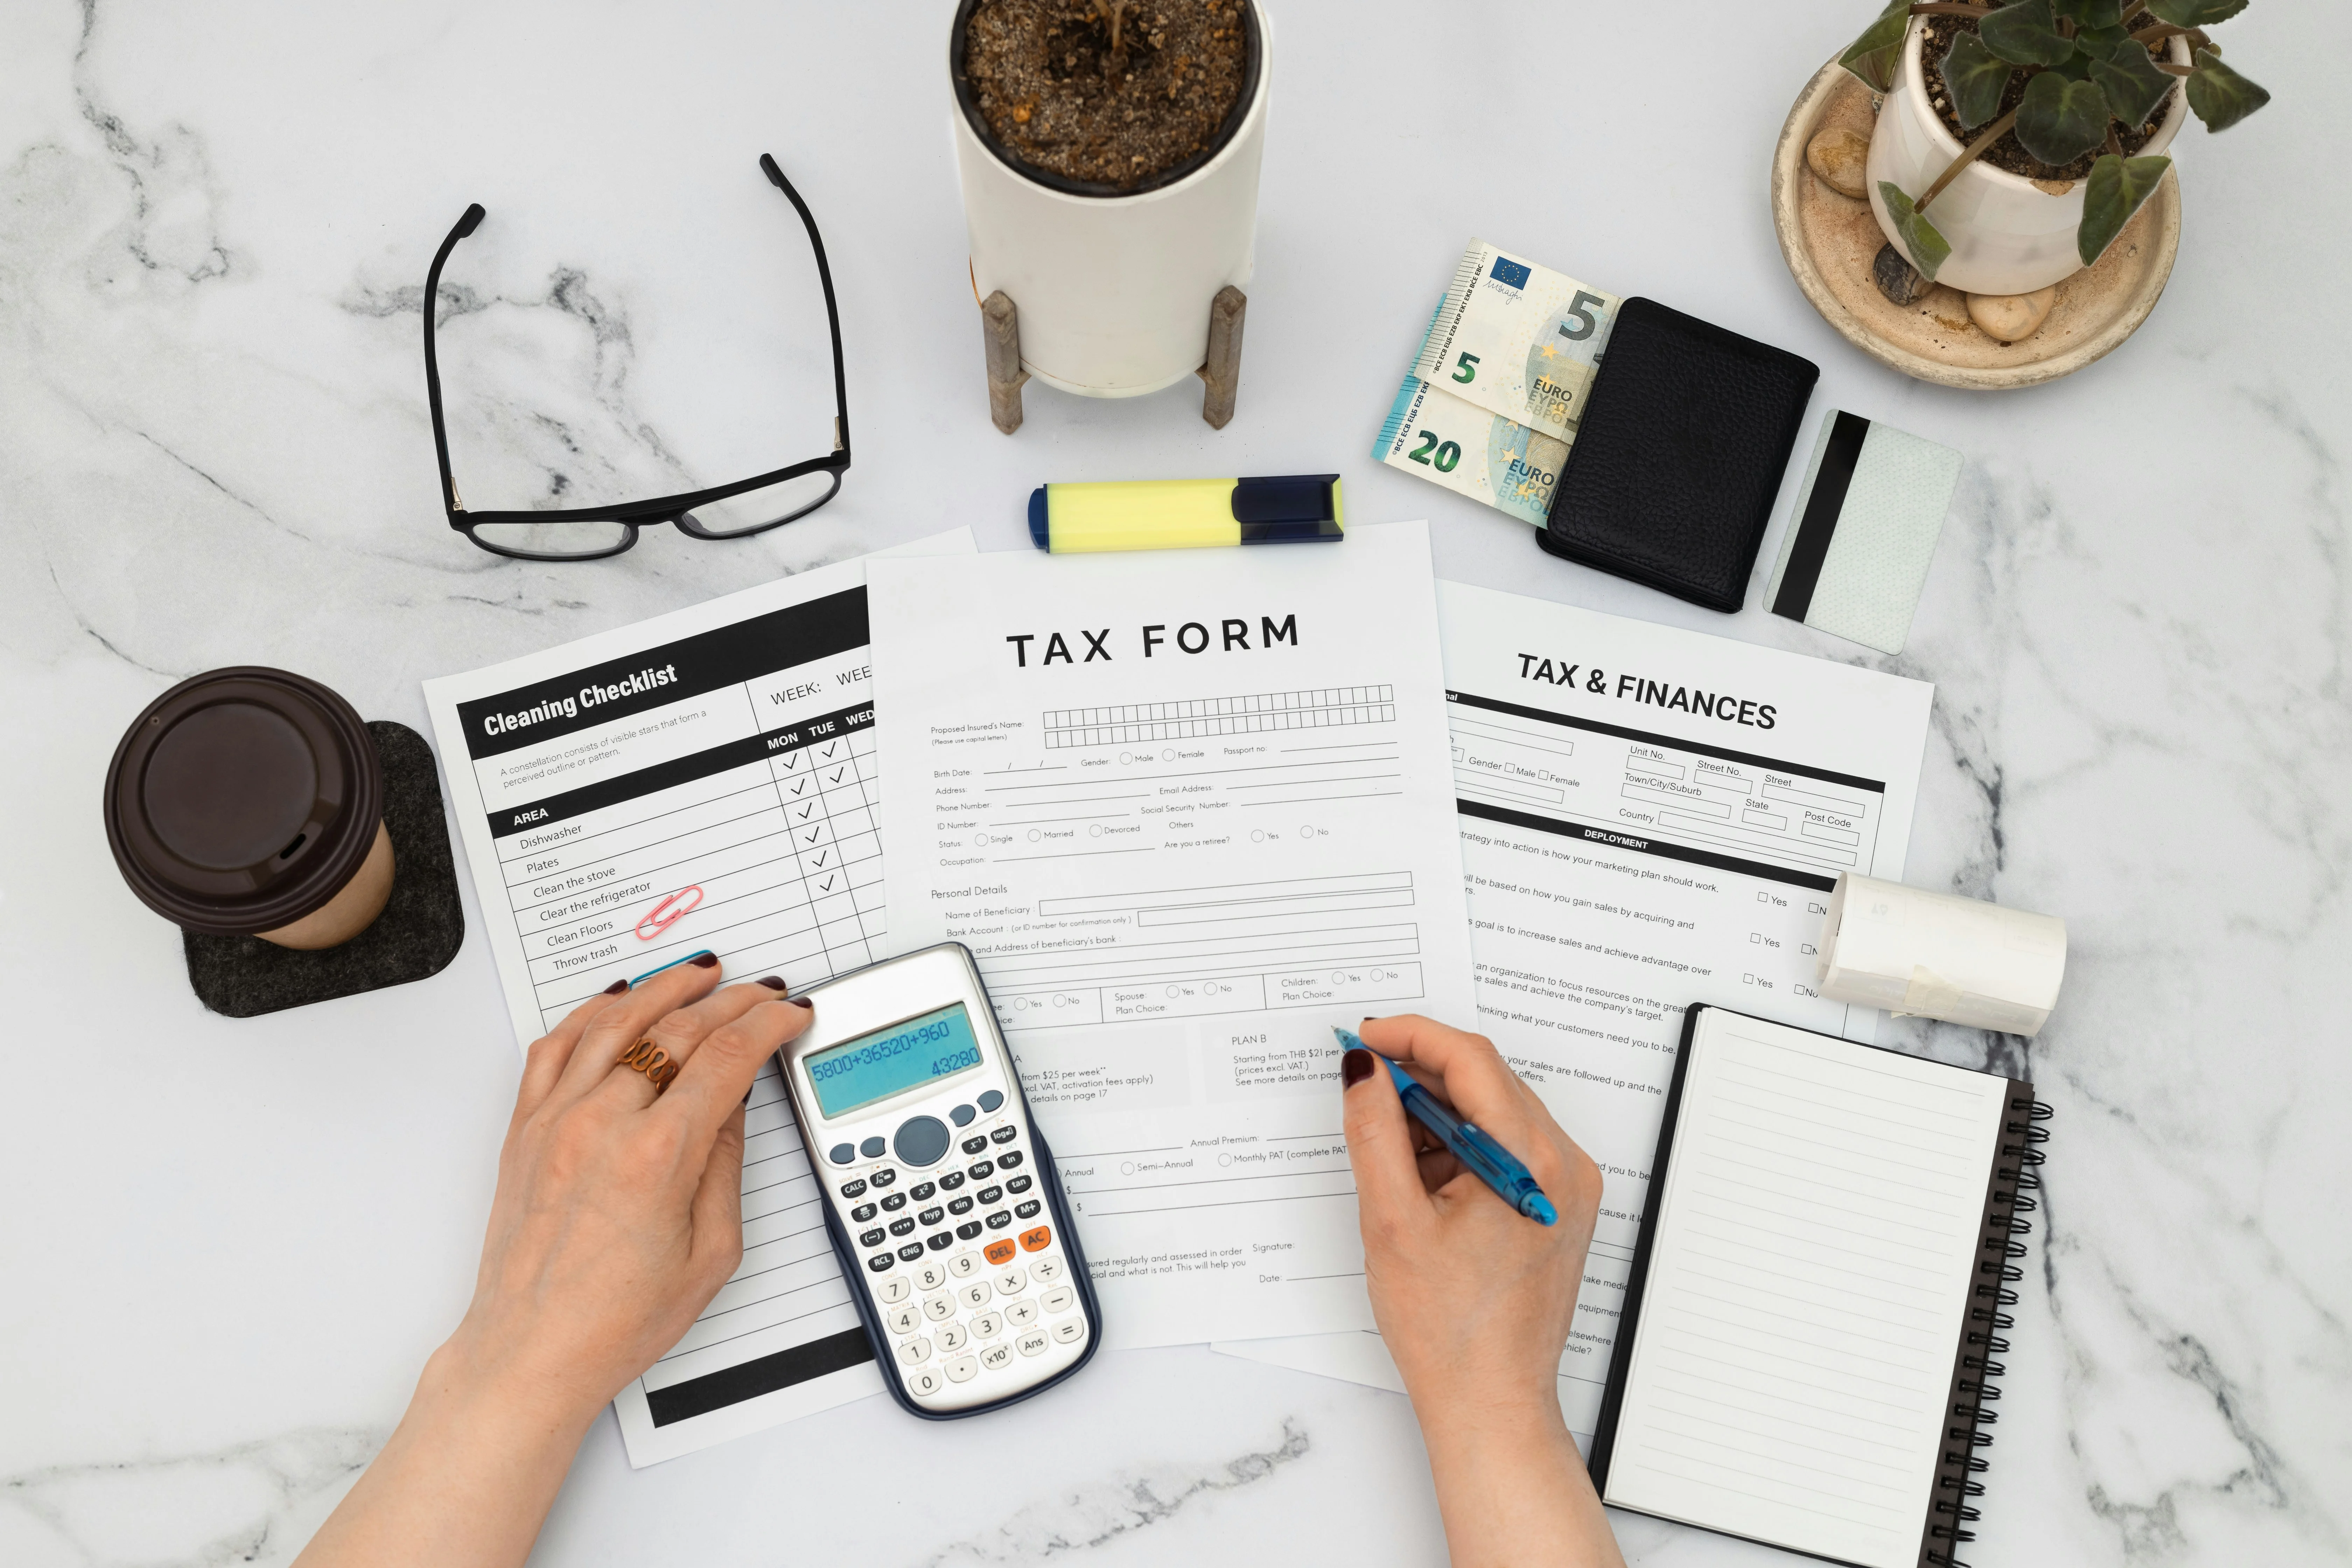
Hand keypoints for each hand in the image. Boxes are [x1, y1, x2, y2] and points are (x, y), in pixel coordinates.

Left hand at [445, 956, 811, 1420]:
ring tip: (698, 973)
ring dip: (663, 988)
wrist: (532, 1352)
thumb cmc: (614, 1322)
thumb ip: (725, 1166)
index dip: (768, 1025)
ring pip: (614, 1022)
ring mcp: (556, 1122)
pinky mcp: (525, 1131)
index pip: (727, 1059)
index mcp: (657, 1157)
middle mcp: (601, 1126)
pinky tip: (614, 1000)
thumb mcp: (711, 1252)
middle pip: (678, 1031)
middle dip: (730, 1002)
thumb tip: (731, 1106)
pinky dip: (588, 1012)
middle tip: (760, 994)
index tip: (789, 1015)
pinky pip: (554, 1048)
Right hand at [1342, 1014, 1622, 1567]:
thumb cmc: (1450, 1331)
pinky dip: (1457, 1147)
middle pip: (1487, 1081)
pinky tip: (1417, 1178)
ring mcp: (1565, 1188)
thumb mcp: (1393, 1221)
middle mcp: (1564, 1167)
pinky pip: (1504, 1148)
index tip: (1364, 1037)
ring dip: (1436, 1115)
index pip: (1472, 1060)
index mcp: (1533, 1162)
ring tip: (1385, 1149)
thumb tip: (1362, 1069)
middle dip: (1418, 1075)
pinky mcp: (1555, 1208)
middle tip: (1360, 1086)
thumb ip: (1374, 1133)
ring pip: (1493, 1113)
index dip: (1411, 1037)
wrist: (1491, 1403)